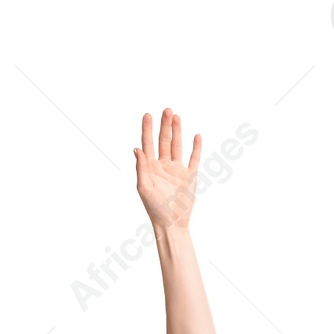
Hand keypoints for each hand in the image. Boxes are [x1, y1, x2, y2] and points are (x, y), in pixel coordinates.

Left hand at [134, 108, 201, 231]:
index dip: (148, 129)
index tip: (148, 115)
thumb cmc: (154, 208)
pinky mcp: (190, 176)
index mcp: (150, 167)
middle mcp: (163, 165)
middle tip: (167, 110)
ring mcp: (177, 169)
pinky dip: (196, 148)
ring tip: (177, 117)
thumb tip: (137, 149)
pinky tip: (196, 136)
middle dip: (165, 125)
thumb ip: (141, 167)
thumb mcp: (143, 187)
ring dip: (177, 132)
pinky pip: (194, 159)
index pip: (148, 143)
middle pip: (163, 140)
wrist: (172, 223)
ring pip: (177, 146)